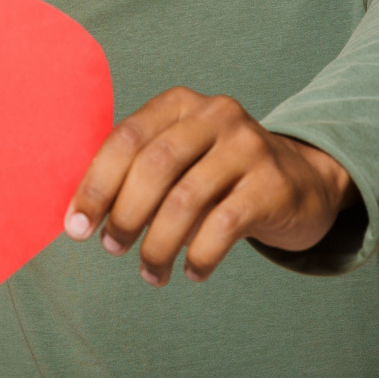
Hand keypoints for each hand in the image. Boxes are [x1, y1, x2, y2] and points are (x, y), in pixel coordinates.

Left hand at [63, 86, 352, 284]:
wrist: (303, 182)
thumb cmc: (220, 176)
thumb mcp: (180, 159)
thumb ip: (136, 173)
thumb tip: (80, 216)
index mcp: (180, 104)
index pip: (125, 139)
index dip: (95, 185)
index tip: (75, 227)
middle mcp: (215, 115)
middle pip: (154, 166)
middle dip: (125, 214)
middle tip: (113, 248)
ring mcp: (248, 147)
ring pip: (187, 200)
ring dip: (158, 245)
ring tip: (150, 272)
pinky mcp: (273, 184)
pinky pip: (224, 225)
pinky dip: (200, 255)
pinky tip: (191, 272)